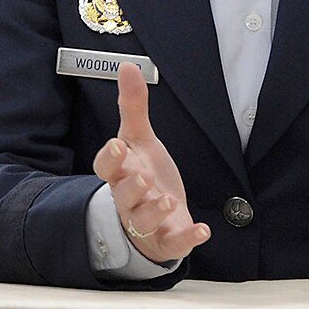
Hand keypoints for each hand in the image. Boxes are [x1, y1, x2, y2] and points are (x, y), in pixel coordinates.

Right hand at [92, 62, 211, 263]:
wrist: (155, 217)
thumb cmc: (143, 173)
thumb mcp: (139, 140)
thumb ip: (132, 106)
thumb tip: (127, 65)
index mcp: (119, 172)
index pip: (105, 166)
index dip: (110, 158)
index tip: (117, 145)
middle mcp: (128, 199)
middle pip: (123, 195)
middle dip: (133, 187)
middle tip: (145, 176)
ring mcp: (145, 223)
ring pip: (143, 220)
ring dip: (155, 212)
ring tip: (167, 199)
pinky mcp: (164, 242)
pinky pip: (173, 243)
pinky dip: (187, 238)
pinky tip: (202, 229)